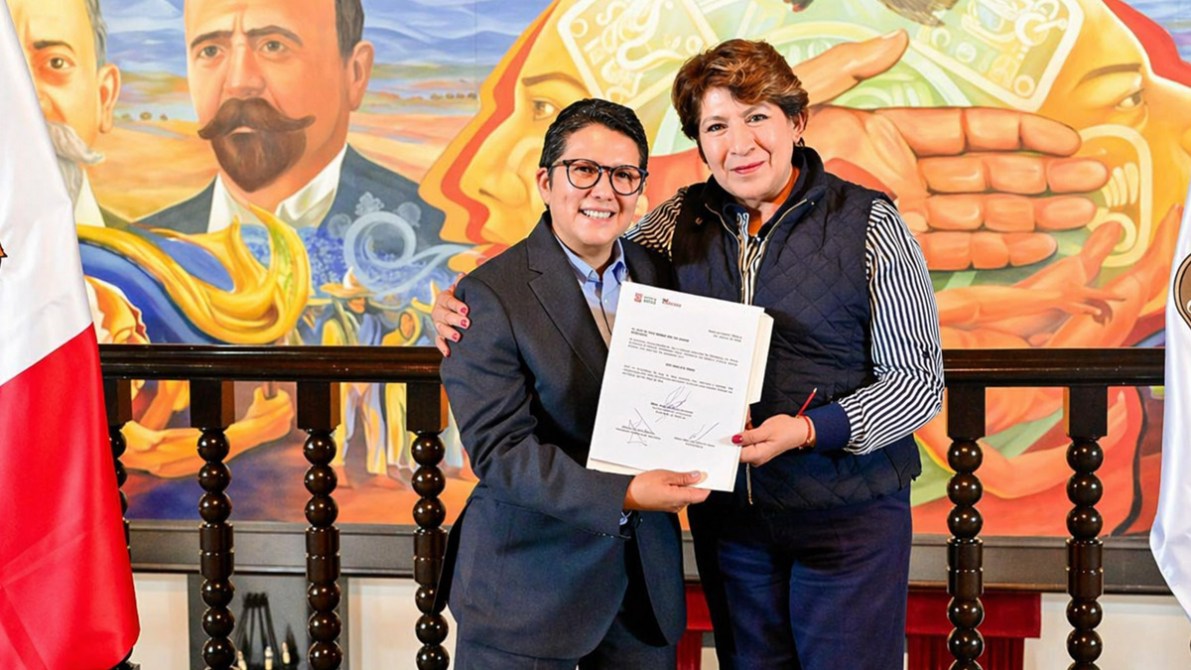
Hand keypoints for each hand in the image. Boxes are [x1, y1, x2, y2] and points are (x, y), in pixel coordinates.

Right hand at [431, 273, 468, 355]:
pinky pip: (438, 342)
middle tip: (466, 323)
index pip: (449, 302)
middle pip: (445, 316)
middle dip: (455, 320)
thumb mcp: (460, 290)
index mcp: (444, 299)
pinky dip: (442, 347)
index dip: (458, 306)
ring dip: (449, 333)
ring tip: (458, 337)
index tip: (466, 310)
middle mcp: (439, 311)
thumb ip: (461, 284)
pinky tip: (449, 353)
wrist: (452, 308)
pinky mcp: (439, 335)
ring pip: (441, 329)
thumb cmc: (460, 298)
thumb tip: (462, 275)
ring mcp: (438, 324)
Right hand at [624, 469, 709, 512]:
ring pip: (685, 494)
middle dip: (694, 481)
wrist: (625, 495)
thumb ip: (683, 477)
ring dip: (684, 483)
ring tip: (676, 472)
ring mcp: (671, 506)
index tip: (708, 474)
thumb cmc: (641, 486)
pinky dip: (676, 487)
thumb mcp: (664, 475)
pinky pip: (676, 495)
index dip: (707, 484)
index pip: (702, 494)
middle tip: (691, 467)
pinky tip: (669, 478)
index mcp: (680, 498)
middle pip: (694, 493)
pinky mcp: (665, 504)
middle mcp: (678, 505)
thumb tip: (697, 476)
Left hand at [735, 414, 812, 466]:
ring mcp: (757, 454)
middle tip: (741, 421)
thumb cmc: (786, 430)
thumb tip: (735, 439)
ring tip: (748, 421)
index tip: (728, 431)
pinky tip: (750, 424)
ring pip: (742, 444)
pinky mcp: (757, 449)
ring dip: (742, 432)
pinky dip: (746, 432)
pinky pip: (747, 442)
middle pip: (738, 449)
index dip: (730, 443)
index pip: (737, 454)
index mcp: (758, 455)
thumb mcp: (766, 430)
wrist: (799, 431)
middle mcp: (756, 458)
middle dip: (737, 434)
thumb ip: (750, 436)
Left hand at [797, 32, 1108, 270]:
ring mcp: (901, 211)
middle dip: (1045, 181)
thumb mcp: (805, 92)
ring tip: (1077, 217)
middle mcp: (906, 173)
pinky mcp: (888, 245)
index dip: (1024, 134)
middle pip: (991, 176)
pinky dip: (989, 250)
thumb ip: (851, 66)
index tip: (1067, 140)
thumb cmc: (766, 140)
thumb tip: (897, 38)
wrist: (736, 195)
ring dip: (1030, 216)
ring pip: (979, 214)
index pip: (975, 131)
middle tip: (1093, 183)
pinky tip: (1029, 247)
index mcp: (894, 132)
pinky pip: (947, 250)